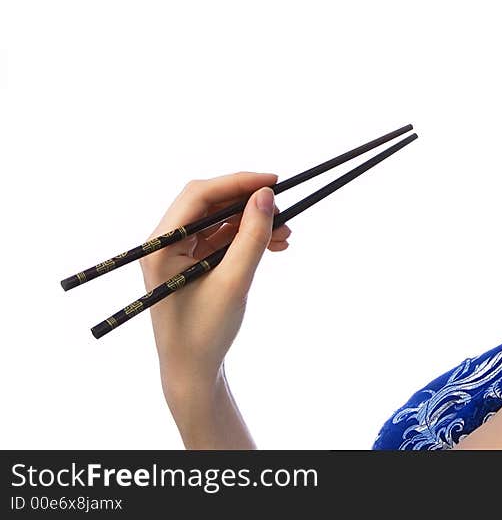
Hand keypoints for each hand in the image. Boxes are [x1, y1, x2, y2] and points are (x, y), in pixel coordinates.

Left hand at [139, 172, 291, 401]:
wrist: (193, 372)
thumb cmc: (205, 333)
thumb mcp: (234, 282)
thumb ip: (251, 237)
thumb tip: (266, 196)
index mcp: (161, 246)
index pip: (199, 196)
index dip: (238, 183)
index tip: (274, 182)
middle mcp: (166, 244)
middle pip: (210, 204)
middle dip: (248, 203)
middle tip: (282, 210)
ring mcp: (180, 254)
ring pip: (220, 221)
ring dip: (253, 223)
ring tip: (285, 233)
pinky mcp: (194, 264)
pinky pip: (224, 239)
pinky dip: (248, 239)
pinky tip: (275, 244)